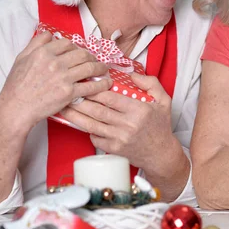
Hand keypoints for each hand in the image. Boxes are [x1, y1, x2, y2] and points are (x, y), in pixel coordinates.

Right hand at [0, 31, 111, 130]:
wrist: (16, 108)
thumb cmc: (16, 85)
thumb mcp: (21, 58)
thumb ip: (36, 43)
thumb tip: (49, 34)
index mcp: (44, 52)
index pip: (67, 43)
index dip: (76, 47)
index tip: (79, 52)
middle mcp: (55, 63)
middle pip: (82, 54)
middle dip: (91, 56)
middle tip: (95, 60)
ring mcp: (63, 78)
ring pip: (89, 67)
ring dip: (100, 67)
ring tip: (104, 69)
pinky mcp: (69, 93)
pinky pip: (90, 86)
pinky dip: (101, 84)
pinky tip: (107, 83)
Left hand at [58, 73, 174, 168]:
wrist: (160, 154)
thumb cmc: (160, 126)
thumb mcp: (163, 100)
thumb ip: (150, 83)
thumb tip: (132, 75)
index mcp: (138, 110)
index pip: (110, 98)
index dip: (95, 89)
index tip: (86, 82)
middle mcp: (127, 125)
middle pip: (97, 110)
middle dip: (80, 101)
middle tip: (68, 92)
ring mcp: (118, 139)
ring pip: (91, 125)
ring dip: (75, 115)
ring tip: (64, 106)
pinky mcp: (113, 150)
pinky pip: (94, 137)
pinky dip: (86, 129)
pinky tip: (79, 121)